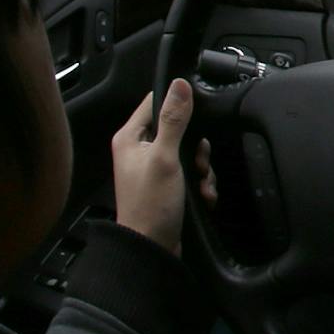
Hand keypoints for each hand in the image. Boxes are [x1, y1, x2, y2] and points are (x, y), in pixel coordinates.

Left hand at [111, 78, 218, 255]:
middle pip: (179, 128)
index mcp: (130, 138)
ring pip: (190, 152)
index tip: (196, 117)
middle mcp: (139, 150)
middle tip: (198, 163)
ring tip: (201, 184)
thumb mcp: (165, 158)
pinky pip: (191, 172)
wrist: (151, 249)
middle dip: (198, 147)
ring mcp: (153, 168)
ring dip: (203, 168)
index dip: (179, 105)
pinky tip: (202, 195)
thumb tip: (180, 85)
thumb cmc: (150, 206)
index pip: (155, 101)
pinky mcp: (167, 185)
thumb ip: (174, 120)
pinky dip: (201, 183)